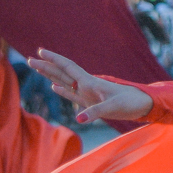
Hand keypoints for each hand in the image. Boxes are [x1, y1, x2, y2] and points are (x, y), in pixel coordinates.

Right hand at [28, 50, 153, 121]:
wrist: (143, 105)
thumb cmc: (130, 103)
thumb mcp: (113, 107)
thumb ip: (95, 113)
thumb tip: (78, 120)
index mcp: (90, 82)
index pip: (68, 67)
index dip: (54, 59)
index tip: (40, 51)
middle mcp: (87, 85)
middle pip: (63, 73)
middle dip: (47, 66)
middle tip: (29, 59)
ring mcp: (88, 93)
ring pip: (65, 81)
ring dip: (51, 76)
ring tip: (37, 68)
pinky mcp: (92, 102)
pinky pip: (73, 95)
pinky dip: (63, 91)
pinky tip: (55, 88)